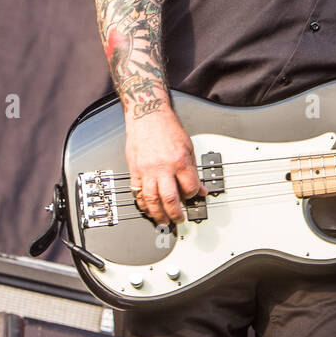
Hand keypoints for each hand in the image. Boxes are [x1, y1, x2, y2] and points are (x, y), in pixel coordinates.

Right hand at [124, 106, 206, 225]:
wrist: (148, 116)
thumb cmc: (168, 128)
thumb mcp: (188, 147)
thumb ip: (194, 170)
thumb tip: (201, 188)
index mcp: (180, 161)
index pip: (189, 188)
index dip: (193, 195)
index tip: (193, 196)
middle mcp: (163, 168)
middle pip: (169, 199)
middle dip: (175, 214)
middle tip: (178, 220)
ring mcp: (147, 170)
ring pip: (151, 200)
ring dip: (157, 214)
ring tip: (162, 220)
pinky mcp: (135, 169)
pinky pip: (137, 192)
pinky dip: (142, 203)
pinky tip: (147, 208)